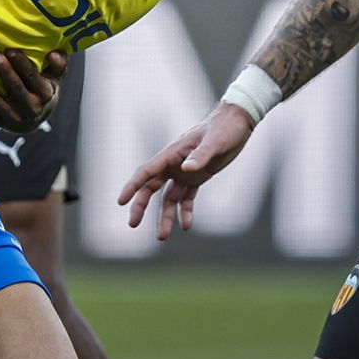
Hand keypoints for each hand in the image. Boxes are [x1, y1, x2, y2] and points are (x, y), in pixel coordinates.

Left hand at [0, 48, 66, 133]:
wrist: (39, 117)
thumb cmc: (45, 88)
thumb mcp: (56, 77)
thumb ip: (58, 64)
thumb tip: (54, 53)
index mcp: (45, 92)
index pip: (33, 76)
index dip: (22, 63)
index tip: (10, 50)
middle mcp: (31, 107)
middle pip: (16, 88)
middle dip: (5, 72)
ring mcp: (15, 117)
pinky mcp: (2, 124)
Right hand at [118, 104, 254, 240]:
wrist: (237, 122)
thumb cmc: (224, 128)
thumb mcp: (215, 142)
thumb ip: (201, 155)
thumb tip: (186, 169)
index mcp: (172, 153)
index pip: (146, 172)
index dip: (132, 187)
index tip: (121, 202)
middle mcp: (174, 164)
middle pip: (151, 187)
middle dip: (140, 205)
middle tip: (133, 224)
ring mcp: (185, 171)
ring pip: (168, 197)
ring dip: (165, 216)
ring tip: (162, 237)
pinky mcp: (198, 177)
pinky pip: (186, 198)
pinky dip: (185, 211)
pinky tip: (186, 225)